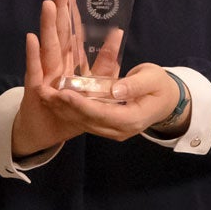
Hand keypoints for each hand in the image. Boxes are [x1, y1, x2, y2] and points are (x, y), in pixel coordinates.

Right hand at [10, 0, 122, 158]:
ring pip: (47, 48)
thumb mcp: (94, 86)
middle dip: (59, 10)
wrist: (46, 133)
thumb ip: (106, 64)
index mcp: (68, 61)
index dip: (71, 11)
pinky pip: (35, 72)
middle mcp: (54, 64)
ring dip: (48, 27)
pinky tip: (32, 38)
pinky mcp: (36, 90)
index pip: (71, 31)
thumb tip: (118, 34)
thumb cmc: (70, 109)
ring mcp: (44, 75)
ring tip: (49, 5)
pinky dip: (32, 55)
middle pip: (59, 33)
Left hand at [49, 63, 185, 141]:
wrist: (167, 101)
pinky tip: (54, 99)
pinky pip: (85, 120)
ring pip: (83, 122)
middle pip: (87, 121)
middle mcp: (119, 130)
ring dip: (62, 110)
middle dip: (64, 107)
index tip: (64, 93)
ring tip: (43, 95)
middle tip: (44, 93)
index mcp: (132, 119)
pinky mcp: (106, 126)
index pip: (102, 114)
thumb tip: (115, 90)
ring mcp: (112, 131)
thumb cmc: (160, 85)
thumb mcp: (152, 78)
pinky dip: (68, 110)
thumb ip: (134, 85)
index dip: (81, 105)